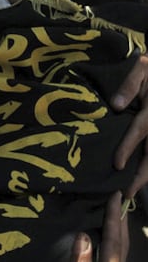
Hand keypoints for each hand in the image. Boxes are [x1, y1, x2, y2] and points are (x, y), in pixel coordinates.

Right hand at [48, 192, 128, 261]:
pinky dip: (110, 243)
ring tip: (114, 211)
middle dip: (121, 221)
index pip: (115, 245)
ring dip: (118, 231)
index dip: (115, 219)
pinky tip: (103, 240)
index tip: (116, 196)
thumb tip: (84, 236)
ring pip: (119, 254)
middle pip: (122, 248)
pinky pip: (111, 261)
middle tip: (120, 197)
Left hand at [111, 54, 147, 196]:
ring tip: (132, 190)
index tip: (117, 165)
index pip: (139, 132)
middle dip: (140, 175)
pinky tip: (141, 178)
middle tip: (126, 193)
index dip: (127, 148)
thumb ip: (130, 85)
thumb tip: (115, 106)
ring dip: (147, 175)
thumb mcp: (142, 69)